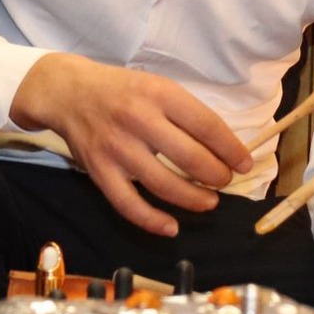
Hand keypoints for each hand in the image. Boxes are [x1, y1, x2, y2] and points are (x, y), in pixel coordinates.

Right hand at [10, 53, 253, 237]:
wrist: (69, 92)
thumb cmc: (122, 90)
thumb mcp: (157, 86)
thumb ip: (186, 114)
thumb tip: (224, 148)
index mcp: (159, 94)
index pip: (206, 126)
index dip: (231, 149)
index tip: (245, 163)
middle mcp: (139, 119)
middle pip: (190, 158)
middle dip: (216, 176)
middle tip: (224, 181)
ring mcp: (117, 147)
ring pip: (163, 184)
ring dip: (193, 199)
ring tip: (208, 202)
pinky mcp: (99, 170)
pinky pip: (128, 204)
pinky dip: (152, 220)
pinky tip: (171, 227)